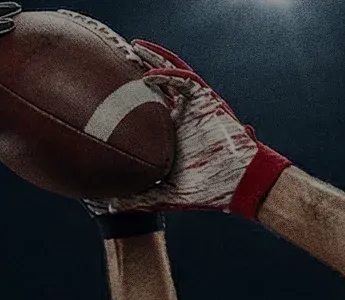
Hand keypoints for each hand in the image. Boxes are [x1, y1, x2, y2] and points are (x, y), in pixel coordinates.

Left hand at [80, 41, 293, 218]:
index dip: (130, 94)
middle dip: (141, 66)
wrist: (240, 187)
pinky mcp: (210, 103)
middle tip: (118, 53)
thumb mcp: (163, 195)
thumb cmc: (207, 192)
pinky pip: (189, 81)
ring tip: (135, 47)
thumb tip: (107, 206)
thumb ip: (137, 198)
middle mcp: (182, 115)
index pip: (147, 106)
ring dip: (156, 58)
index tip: (105, 89)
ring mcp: (196, 107)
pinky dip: (170, 75)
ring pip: (174, 74)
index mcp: (171, 132)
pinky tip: (150, 75)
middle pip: (159, 84)